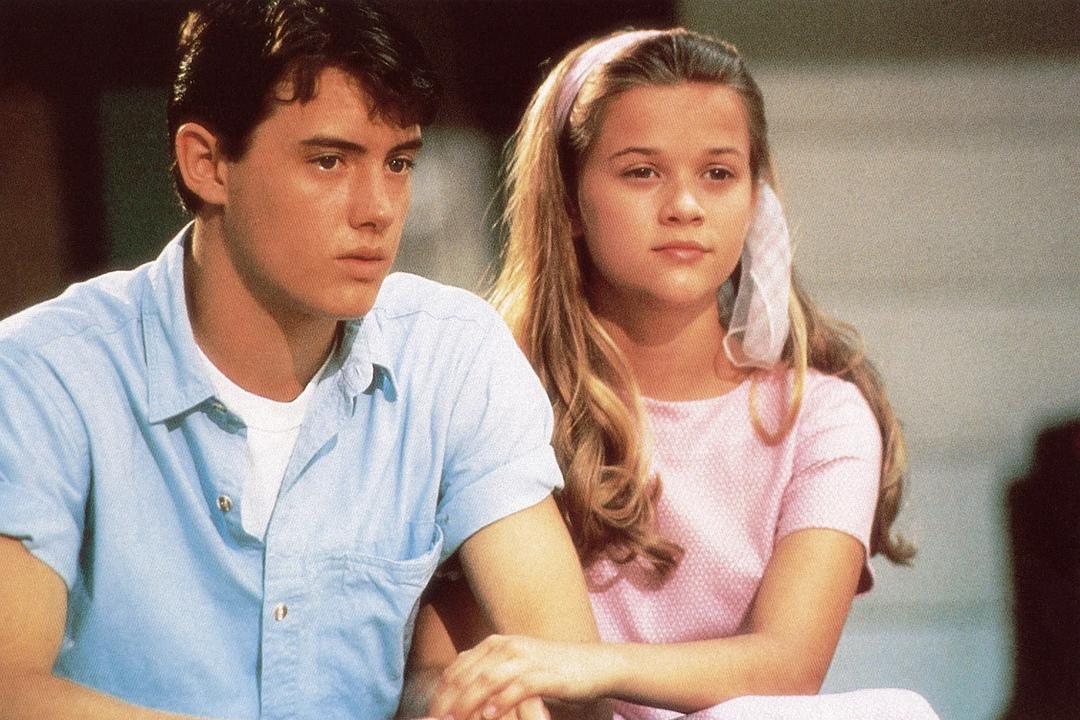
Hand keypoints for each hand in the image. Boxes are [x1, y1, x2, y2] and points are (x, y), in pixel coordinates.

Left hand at [426, 635, 608, 719]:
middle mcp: (506, 646)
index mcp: (495, 644)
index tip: (429, 716)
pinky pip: (517, 687)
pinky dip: (500, 702)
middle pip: (467, 674)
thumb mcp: (515, 668)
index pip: (457, 669)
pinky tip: (489, 716)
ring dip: (467, 702)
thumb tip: (458, 695)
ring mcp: (526, 658)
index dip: (440, 694)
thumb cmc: (551, 672)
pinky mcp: (544, 673)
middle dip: (448, 701)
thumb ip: (488, 675)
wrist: (593, 665)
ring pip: (487, 680)